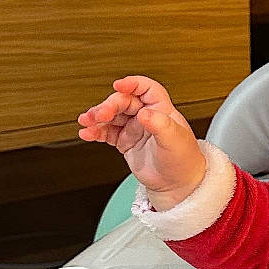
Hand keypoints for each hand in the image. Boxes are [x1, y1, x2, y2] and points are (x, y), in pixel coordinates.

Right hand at [78, 75, 205, 207]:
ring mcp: (134, 128)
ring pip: (112, 116)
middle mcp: (146, 116)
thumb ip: (160, 125)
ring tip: (86, 121)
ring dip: (97, 117)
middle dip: (109, 106)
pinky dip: (96, 132)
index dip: (133, 84)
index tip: (119, 85)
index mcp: (162, 110)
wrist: (177, 184)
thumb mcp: (175, 140)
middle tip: (99, 114)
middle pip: (124, 102)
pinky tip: (87, 133)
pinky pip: (107, 133)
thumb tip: (144, 113)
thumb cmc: (183, 160)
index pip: (146, 89)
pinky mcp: (125, 142)